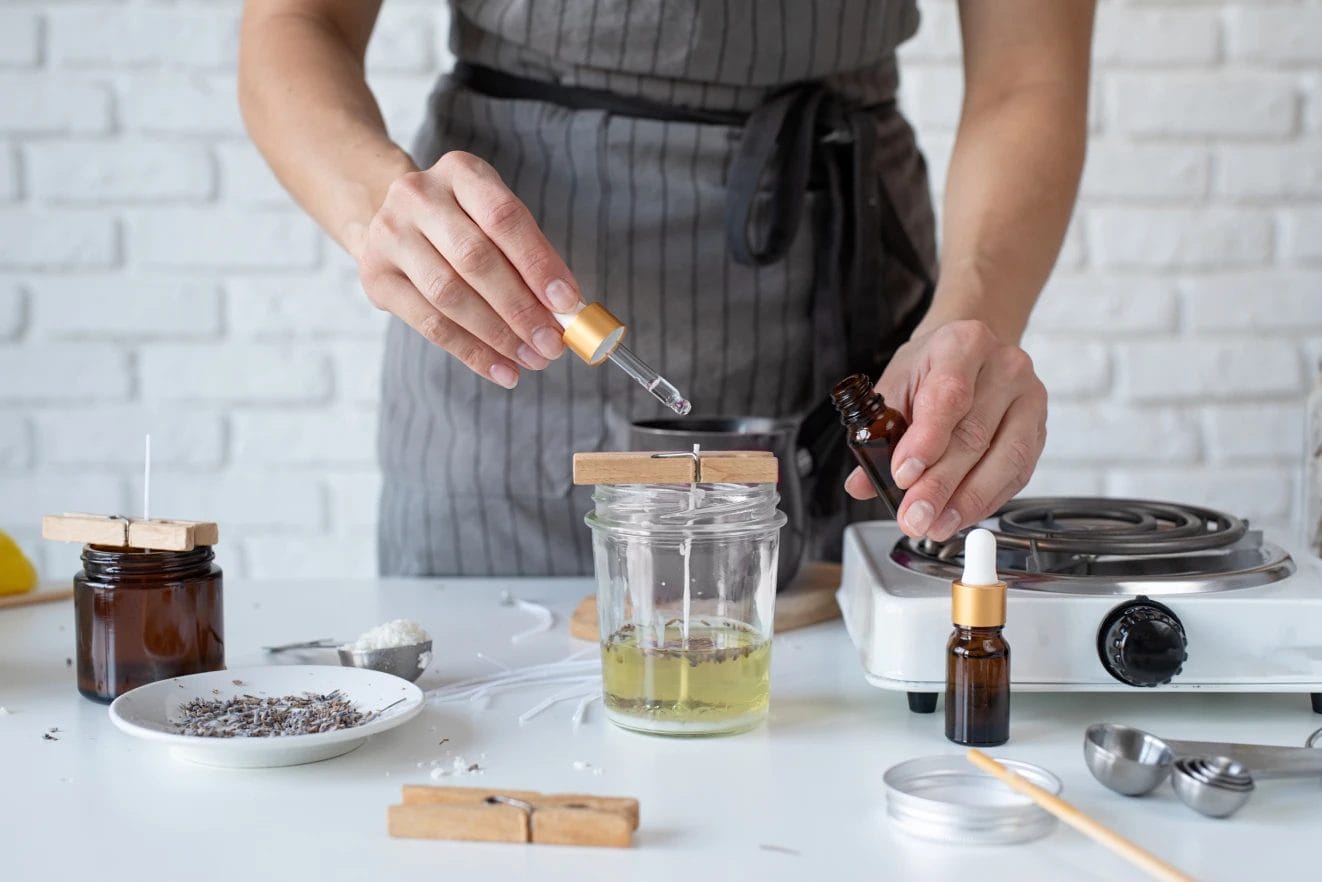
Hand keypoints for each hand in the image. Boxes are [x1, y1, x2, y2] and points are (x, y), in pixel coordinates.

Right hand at [356, 151, 583, 387]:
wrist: (394, 221)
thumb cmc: (464, 224)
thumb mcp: (495, 221)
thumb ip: (529, 258)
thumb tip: (564, 310)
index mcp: (459, 171)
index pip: (504, 218)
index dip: (538, 263)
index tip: (567, 303)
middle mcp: (418, 195)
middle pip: (475, 259)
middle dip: (520, 308)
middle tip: (552, 344)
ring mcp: (390, 234)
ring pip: (449, 295)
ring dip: (498, 335)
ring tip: (532, 359)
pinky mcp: (376, 276)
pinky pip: (428, 324)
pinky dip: (471, 352)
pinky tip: (501, 370)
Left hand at [844, 320, 1047, 540]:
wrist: (971, 353)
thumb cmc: (931, 368)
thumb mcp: (896, 387)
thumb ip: (877, 433)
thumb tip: (862, 483)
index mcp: (963, 345)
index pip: (949, 395)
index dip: (926, 441)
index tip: (903, 476)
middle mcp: (1005, 367)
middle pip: (975, 434)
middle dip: (940, 485)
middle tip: (914, 516)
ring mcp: (1030, 398)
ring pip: (1005, 459)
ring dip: (967, 501)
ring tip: (936, 525)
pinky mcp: (1040, 429)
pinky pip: (1018, 473)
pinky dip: (987, 501)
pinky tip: (960, 516)